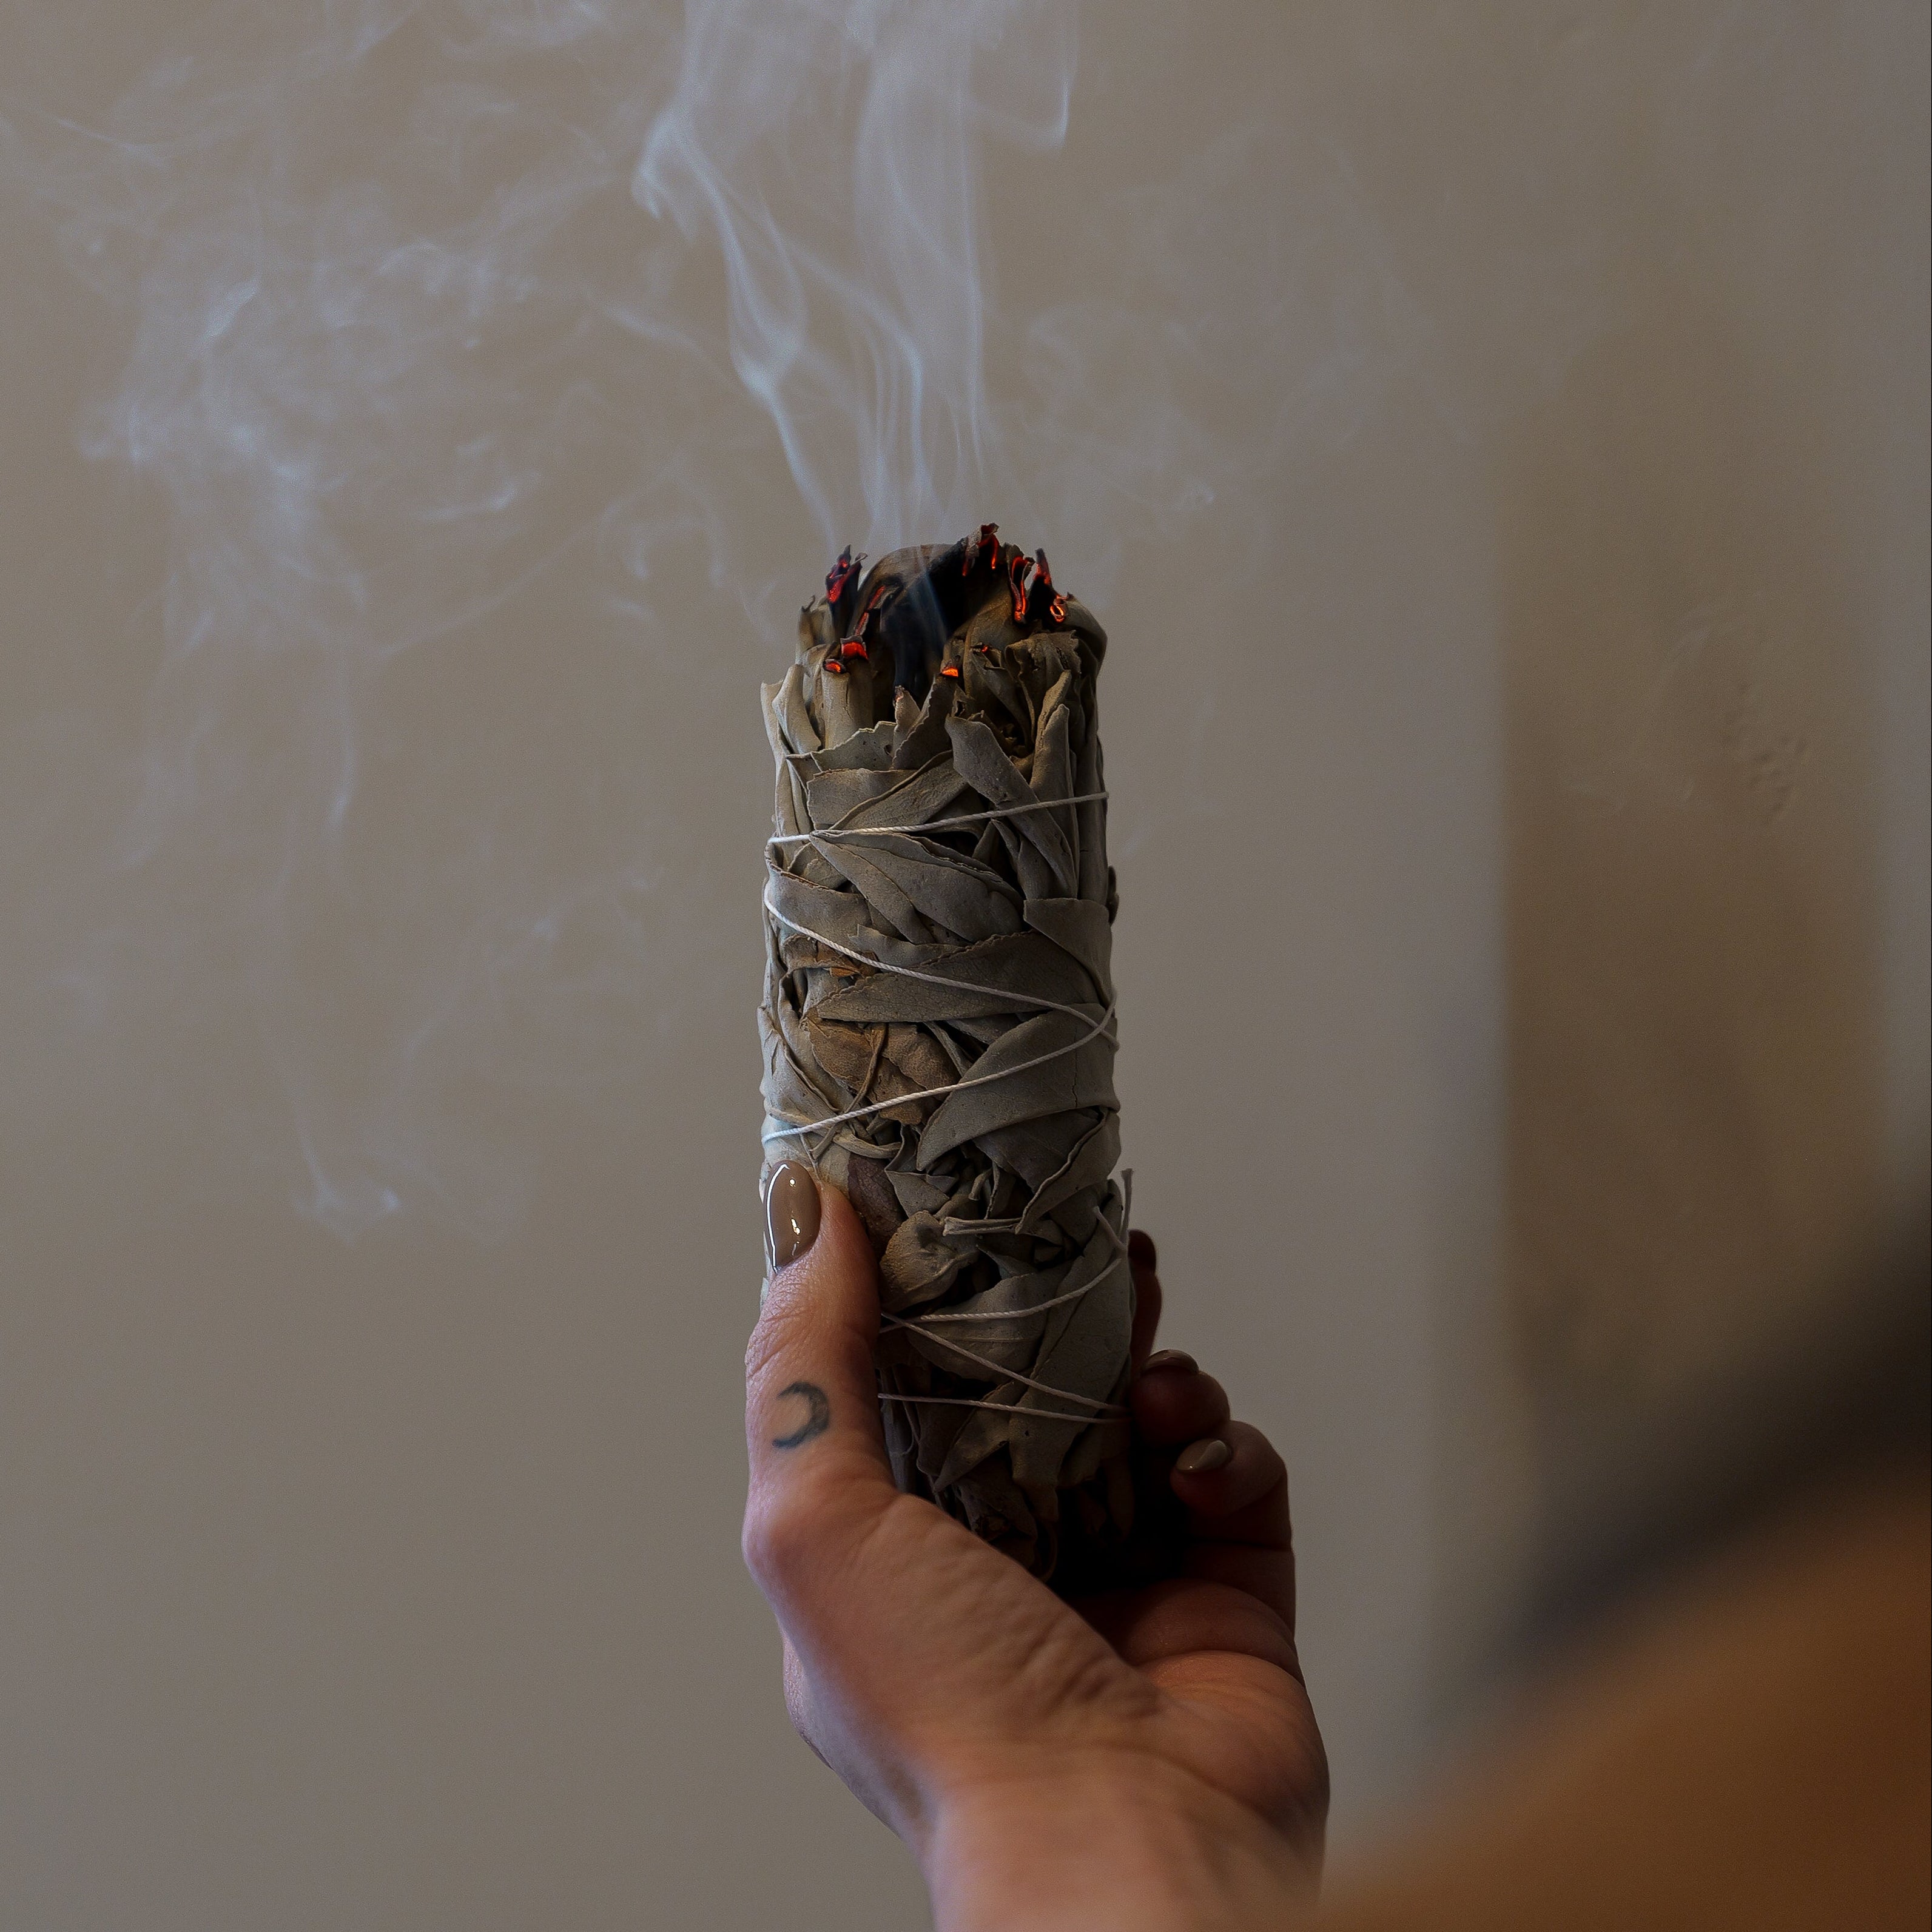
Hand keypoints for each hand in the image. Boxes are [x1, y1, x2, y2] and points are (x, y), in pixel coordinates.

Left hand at [743, 1166, 1327, 1931]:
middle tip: (1091, 1247)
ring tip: (1149, 1360)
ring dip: (1149, 1366)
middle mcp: (1005, 1561)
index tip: (956, 1208)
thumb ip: (803, 1369)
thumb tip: (803, 1220)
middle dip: (1059, 1313)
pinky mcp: (1225, 1591)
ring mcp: (1122, 1576)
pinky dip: (1225, 1447)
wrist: (1124, 1841)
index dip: (927, 1294)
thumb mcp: (817, 1525)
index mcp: (895, 1554)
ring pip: (1137, 1417)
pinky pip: (1233, 1474)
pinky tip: (1200, 1460)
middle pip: (1033, 1388)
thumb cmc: (952, 1714)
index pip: (903, 1389)